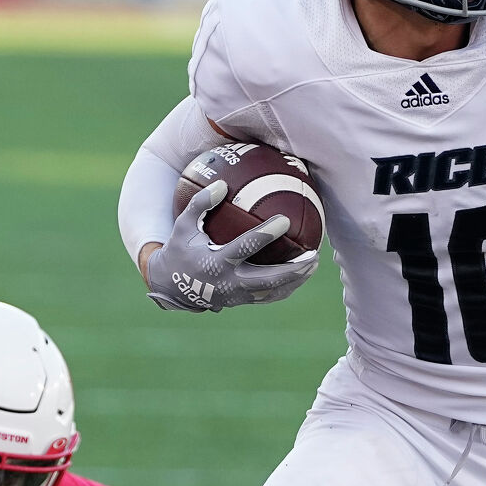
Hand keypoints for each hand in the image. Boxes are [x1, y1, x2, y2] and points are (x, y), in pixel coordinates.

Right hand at [146, 178, 316, 312]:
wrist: (172, 286)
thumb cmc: (180, 250)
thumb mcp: (183, 226)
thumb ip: (200, 205)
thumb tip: (222, 184)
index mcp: (215, 262)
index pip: (245, 247)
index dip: (266, 234)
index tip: (285, 220)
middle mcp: (228, 282)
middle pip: (268, 279)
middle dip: (292, 269)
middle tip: (313, 254)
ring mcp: (236, 295)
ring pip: (272, 291)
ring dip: (295, 280)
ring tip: (313, 264)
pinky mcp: (241, 301)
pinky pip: (268, 297)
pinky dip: (286, 287)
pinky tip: (301, 275)